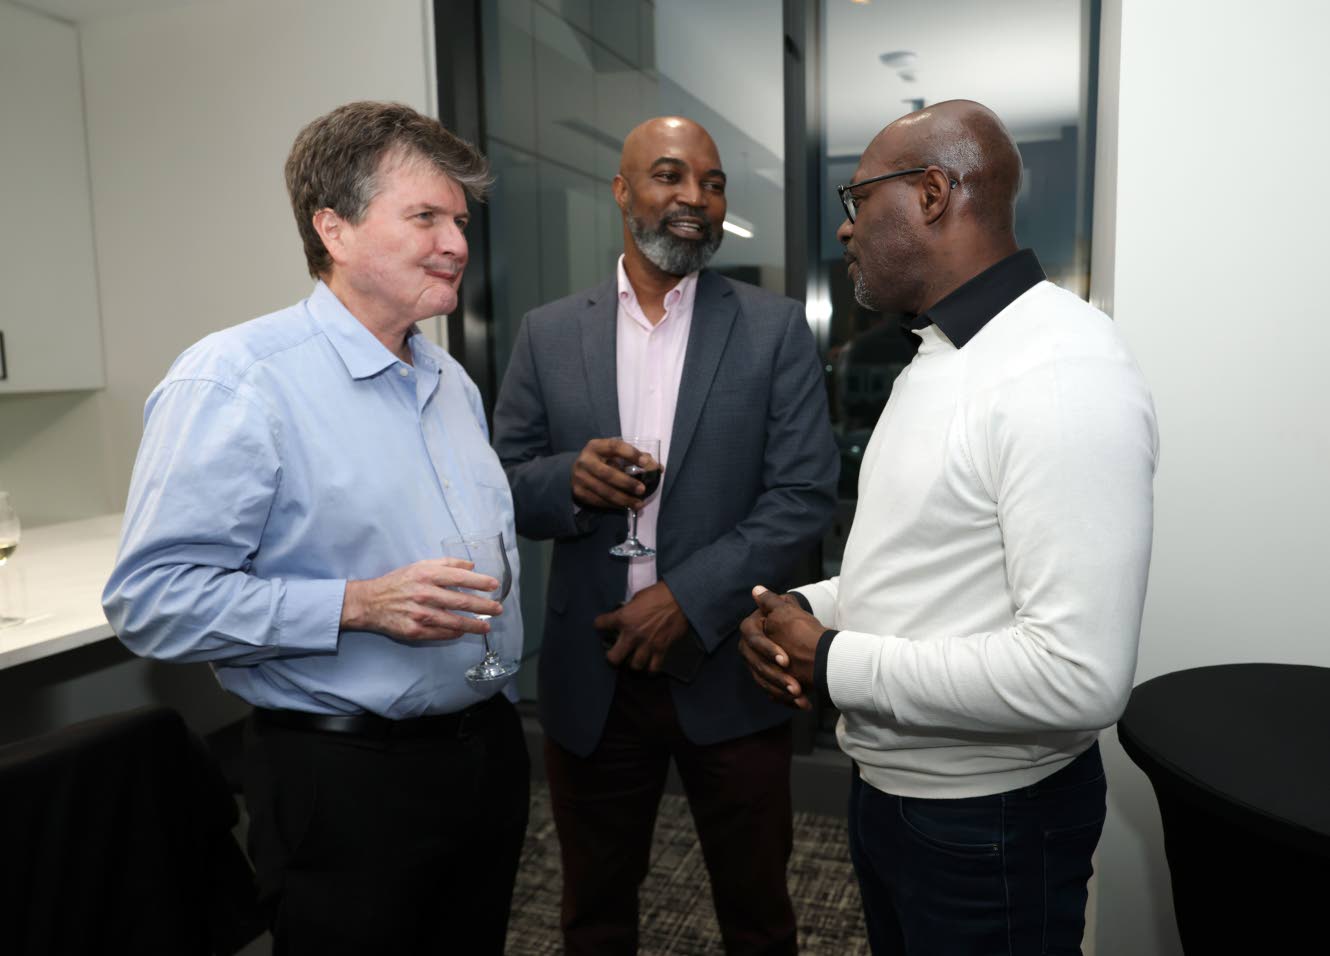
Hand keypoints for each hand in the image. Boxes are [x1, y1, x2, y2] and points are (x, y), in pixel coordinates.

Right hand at [341, 558, 501, 641]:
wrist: (371, 602)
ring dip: (474, 624)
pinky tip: (463, 632)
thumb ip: (446, 563)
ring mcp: (420, 614)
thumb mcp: (420, 565)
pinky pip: (441, 633)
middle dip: (484, 606)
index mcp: (427, 574)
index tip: (494, 585)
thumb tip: (471, 565)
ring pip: (454, 621)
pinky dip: (455, 633)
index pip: (460, 578)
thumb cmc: (398, 582)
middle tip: (498, 608)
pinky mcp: (415, 630)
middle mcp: (425, 593)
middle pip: (462, 601)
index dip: (480, 582)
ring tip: (486, 625)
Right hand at [571, 438, 660, 510]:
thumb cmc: (602, 460)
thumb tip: (658, 468)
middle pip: (607, 474)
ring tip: (638, 504)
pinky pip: (599, 501)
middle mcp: (585, 460)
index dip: (631, 454)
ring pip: (604, 491)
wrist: (576, 471)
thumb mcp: (614, 454)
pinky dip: (614, 505)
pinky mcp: (579, 492)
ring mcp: (580, 477)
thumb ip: (635, 458)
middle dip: (627, 483)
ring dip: (623, 499)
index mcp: (596, 446)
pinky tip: (625, 506)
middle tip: (642, 490)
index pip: (615, 447)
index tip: (646, 463)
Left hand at [594, 580, 689, 671]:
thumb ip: (629, 609)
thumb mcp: (637, 597)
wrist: (680, 598)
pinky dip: (650, 668)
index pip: (600, 624)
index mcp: (623, 617)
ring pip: (634, 666)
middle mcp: (632, 634)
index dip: (600, 624)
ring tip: (633, 659)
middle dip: (612, 657)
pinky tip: (649, 666)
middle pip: (614, 657)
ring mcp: (647, 644)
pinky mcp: (661, 649)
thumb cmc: (659, 593)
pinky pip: (653, 667)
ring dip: (632, 663)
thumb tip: (626, 614)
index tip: (602, 625)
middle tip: (615, 654)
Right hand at [738, 586, 822, 709]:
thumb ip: (771, 602)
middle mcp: (750, 648)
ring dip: (783, 691)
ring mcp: (758, 665)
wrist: (815, 646)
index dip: (768, 650)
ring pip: (764, 681)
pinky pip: (771, 692)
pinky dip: (787, 699)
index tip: (786, 660)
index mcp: (752, 630)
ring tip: (801, 698)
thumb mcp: (788, 611)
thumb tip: (757, 589)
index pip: (755, 640)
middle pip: (758, 665)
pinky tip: (802, 704)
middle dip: (777, 677)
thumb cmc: (801, 626)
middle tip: (796, 687)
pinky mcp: (767, 680)